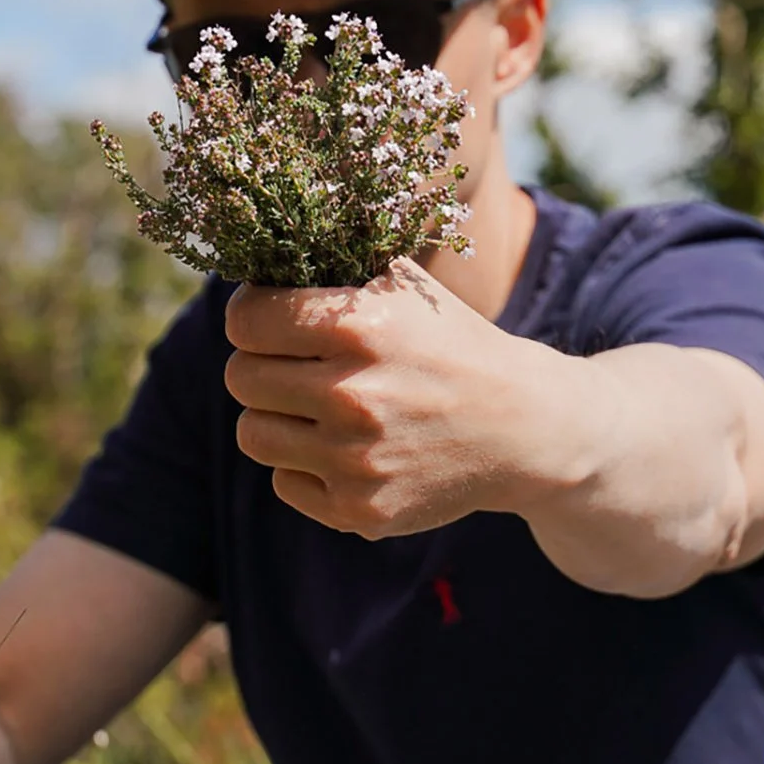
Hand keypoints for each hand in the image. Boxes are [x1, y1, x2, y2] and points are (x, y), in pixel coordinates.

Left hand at [223, 260, 548, 537]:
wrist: (522, 427)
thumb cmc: (450, 344)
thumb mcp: (404, 287)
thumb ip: (331, 265)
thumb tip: (256, 253)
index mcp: (362, 328)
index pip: (246, 321)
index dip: (252, 317)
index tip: (268, 321)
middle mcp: (355, 395)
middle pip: (241, 378)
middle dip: (262, 366)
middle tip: (295, 366)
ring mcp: (356, 460)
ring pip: (253, 434)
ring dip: (277, 418)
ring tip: (317, 407)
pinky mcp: (360, 510)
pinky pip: (284, 482)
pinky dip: (306, 466)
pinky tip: (346, 448)